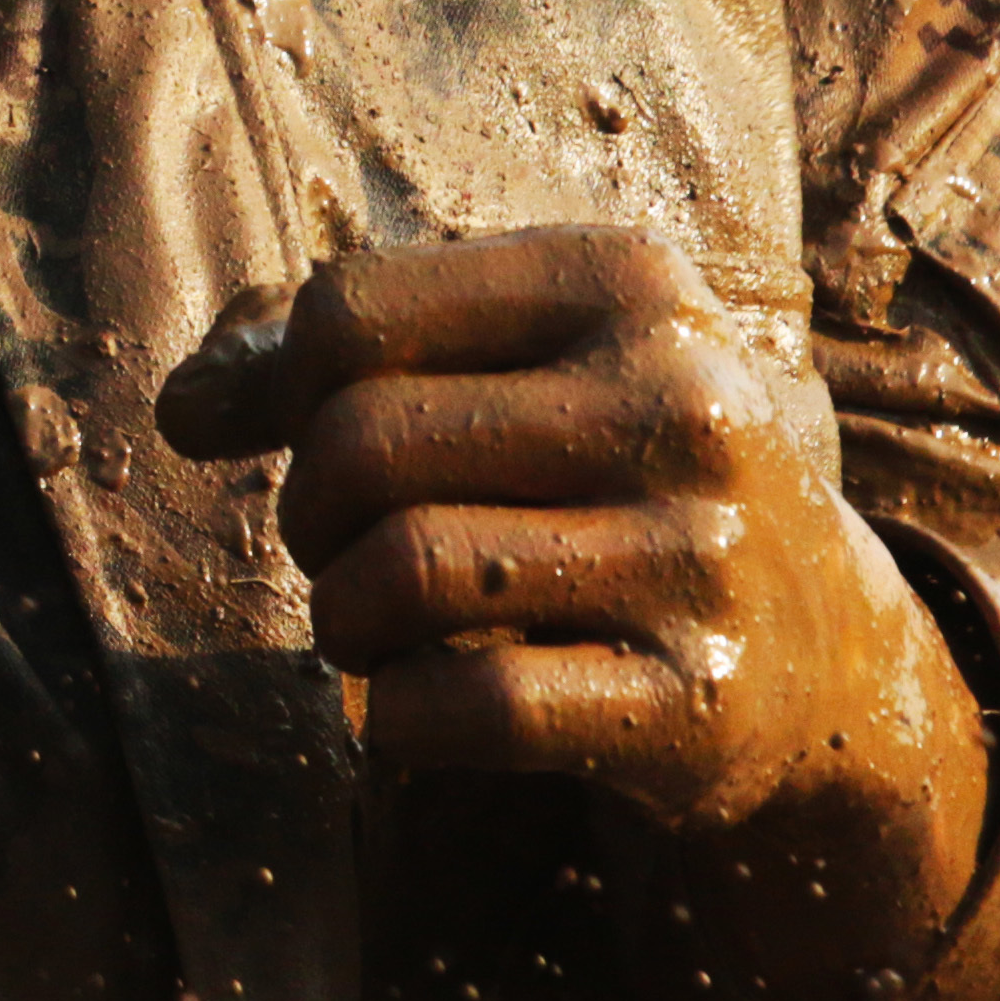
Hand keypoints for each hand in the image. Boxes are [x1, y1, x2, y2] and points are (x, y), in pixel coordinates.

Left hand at [158, 226, 994, 1000]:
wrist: (819, 650)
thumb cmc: (603, 471)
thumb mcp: (506, 360)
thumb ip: (314, 353)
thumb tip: (181, 409)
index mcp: (626, 283)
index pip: (349, 311)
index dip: (286, 386)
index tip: (318, 435)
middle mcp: (683, 403)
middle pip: (359, 443)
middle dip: (309, 513)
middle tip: (344, 549)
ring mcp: (703, 556)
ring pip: (398, 572)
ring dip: (339, 619)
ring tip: (370, 625)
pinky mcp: (699, 703)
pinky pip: (461, 708)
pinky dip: (395, 718)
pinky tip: (417, 706)